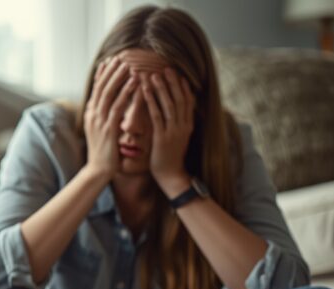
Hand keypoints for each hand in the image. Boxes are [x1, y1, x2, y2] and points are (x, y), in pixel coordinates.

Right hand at [82, 56, 138, 185]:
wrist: (98, 170)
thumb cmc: (103, 152)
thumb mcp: (99, 131)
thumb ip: (102, 117)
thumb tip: (105, 106)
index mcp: (91, 114)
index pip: (96, 89)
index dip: (102, 75)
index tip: (109, 61)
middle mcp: (93, 114)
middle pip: (102, 88)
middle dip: (111, 72)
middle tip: (120, 57)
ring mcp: (99, 121)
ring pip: (109, 94)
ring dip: (119, 78)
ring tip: (129, 65)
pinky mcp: (108, 128)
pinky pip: (118, 106)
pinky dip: (126, 92)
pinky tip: (134, 83)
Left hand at [141, 68, 195, 196]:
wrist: (171, 176)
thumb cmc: (170, 157)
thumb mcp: (176, 137)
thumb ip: (175, 123)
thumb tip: (172, 110)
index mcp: (187, 124)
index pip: (187, 100)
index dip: (182, 86)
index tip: (176, 72)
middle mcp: (183, 125)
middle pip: (180, 98)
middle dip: (173, 82)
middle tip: (166, 67)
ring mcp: (174, 131)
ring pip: (169, 104)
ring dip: (162, 88)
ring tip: (154, 74)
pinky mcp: (163, 137)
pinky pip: (157, 115)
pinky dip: (152, 101)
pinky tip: (145, 90)